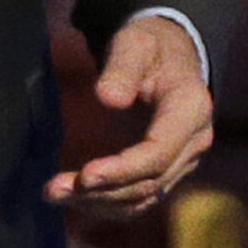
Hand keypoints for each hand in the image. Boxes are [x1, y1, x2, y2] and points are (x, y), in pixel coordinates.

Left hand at [45, 14, 212, 215]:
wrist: (169, 55)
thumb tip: (107, 99)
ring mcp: (181, 161)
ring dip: (99, 202)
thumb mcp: (135, 44)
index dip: (123, 169)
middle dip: (102, 190)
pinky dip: (108, 203)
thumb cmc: (150, 46)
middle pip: (149, 181)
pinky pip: (140, 196)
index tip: (85, 176)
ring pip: (144, 195)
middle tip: (54, 189)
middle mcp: (192, 144)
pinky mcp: (164, 169)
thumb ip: (122, 69)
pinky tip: (74, 200)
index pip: (158, 153)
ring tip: (54, 194)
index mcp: (191, 111)